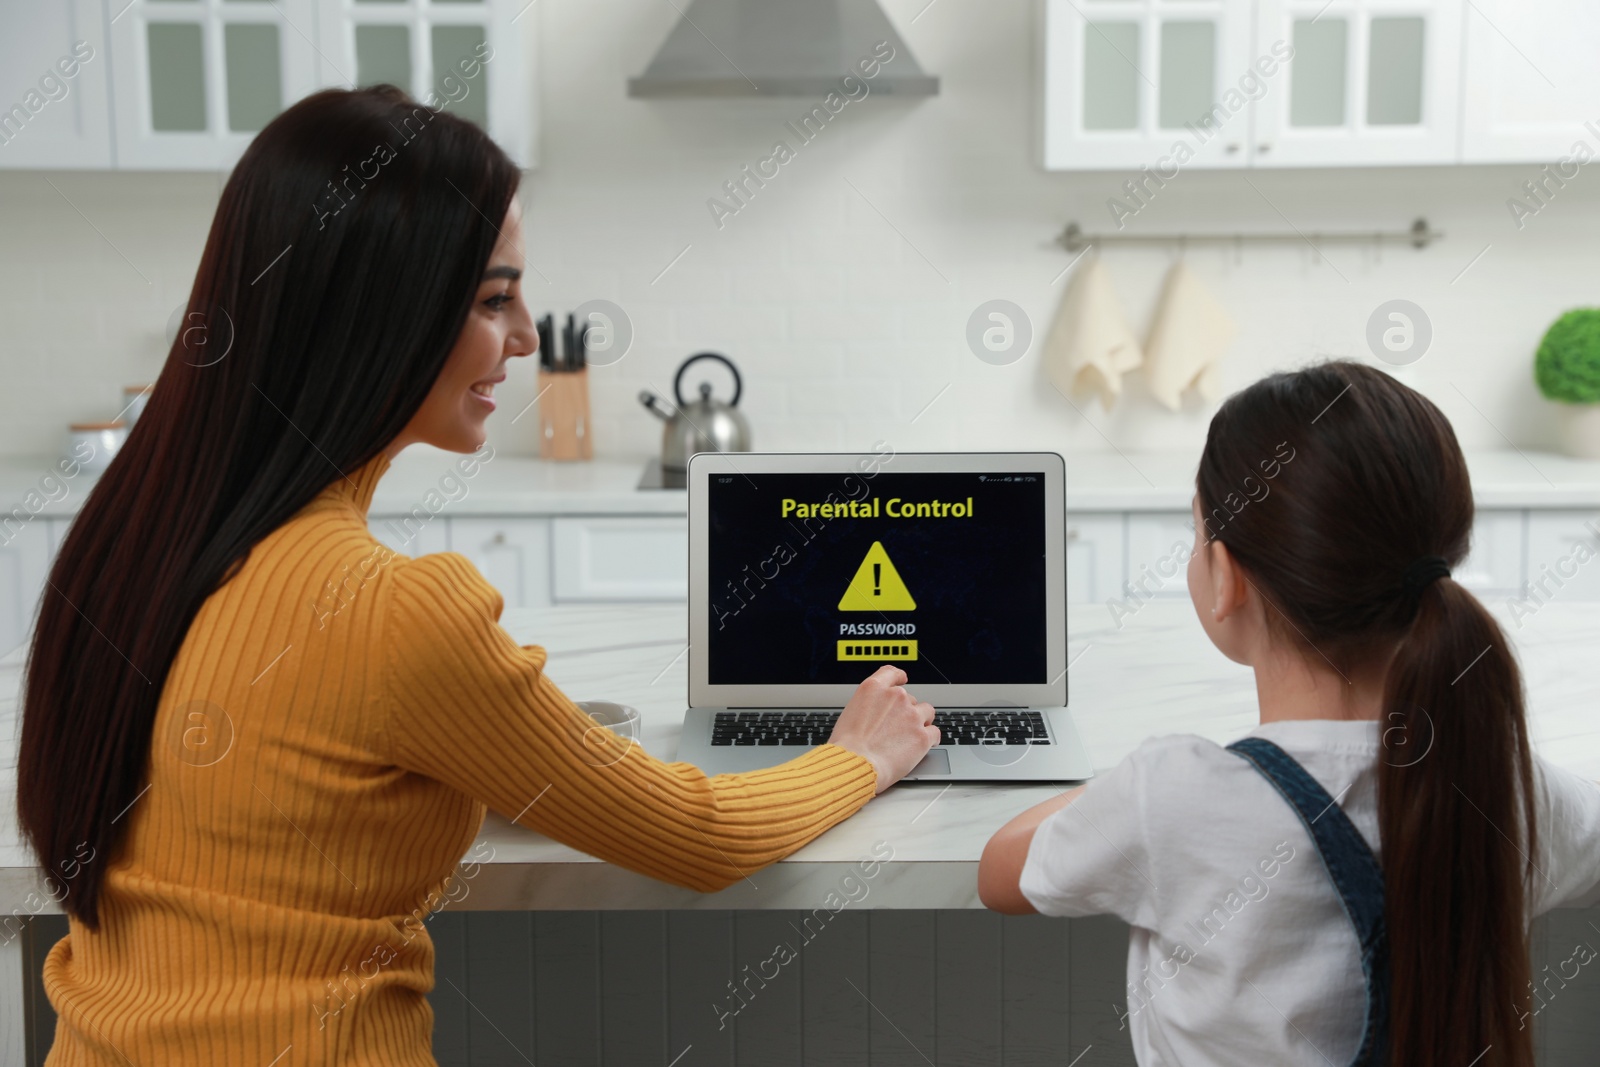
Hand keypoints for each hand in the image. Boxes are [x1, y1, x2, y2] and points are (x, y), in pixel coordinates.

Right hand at [827, 665, 939, 794]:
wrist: (855, 764)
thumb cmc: (846, 746)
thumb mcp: (849, 714)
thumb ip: (867, 708)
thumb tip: (874, 715)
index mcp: (874, 689)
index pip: (892, 673)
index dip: (899, 677)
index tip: (902, 680)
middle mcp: (895, 697)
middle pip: (910, 698)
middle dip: (906, 711)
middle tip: (898, 727)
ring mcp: (911, 716)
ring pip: (927, 712)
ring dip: (922, 721)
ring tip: (914, 734)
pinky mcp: (922, 736)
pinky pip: (935, 733)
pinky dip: (932, 738)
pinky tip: (928, 743)